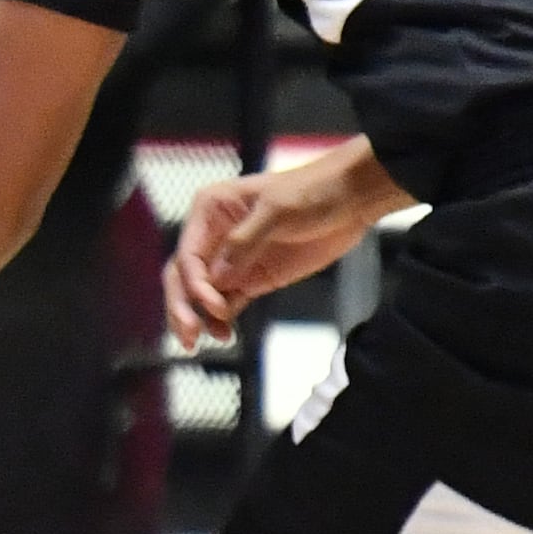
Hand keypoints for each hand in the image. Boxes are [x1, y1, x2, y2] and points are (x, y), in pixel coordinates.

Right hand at [163, 147, 396, 347]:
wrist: (350, 200)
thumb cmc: (312, 191)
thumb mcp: (277, 210)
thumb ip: (244, 242)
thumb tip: (215, 278)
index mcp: (211, 211)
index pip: (188, 255)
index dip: (195, 284)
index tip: (215, 305)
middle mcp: (215, 236)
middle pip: (184, 277)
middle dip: (182, 306)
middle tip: (191, 337)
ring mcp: (233, 260)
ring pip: (200, 294)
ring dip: (198, 318)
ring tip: (201, 342)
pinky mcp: (253, 278)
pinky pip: (227, 303)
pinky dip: (221, 320)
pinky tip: (224, 335)